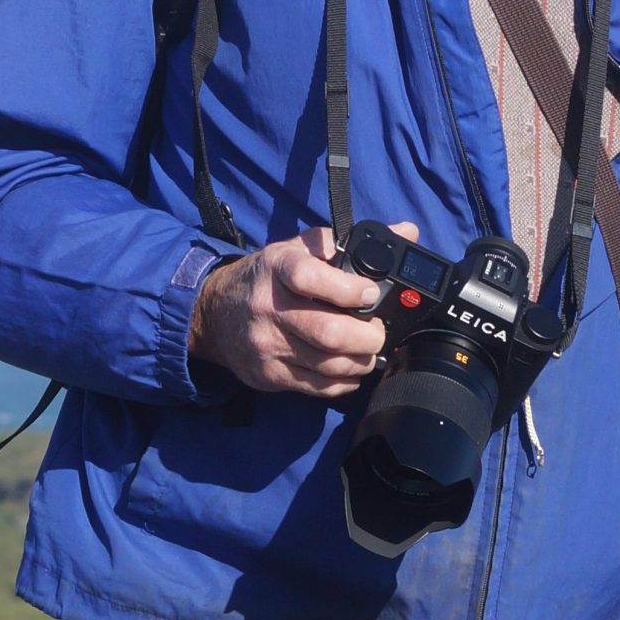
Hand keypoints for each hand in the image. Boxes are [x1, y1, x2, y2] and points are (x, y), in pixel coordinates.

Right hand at [188, 222, 418, 398]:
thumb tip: (406, 232)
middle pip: (329, 333)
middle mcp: (269, 308)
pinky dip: (345, 381)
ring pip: (329, 365)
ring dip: (361, 361)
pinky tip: (351, 369)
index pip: (311, 278)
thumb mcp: (297, 250)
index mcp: (277, 268)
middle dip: (369, 336)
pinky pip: (318, 388)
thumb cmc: (266, 278)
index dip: (349, 290)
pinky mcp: (268, 375)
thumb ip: (349, 242)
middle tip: (379, 332)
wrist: (213, 314)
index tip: (370, 295)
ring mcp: (267, 346)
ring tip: (368, 350)